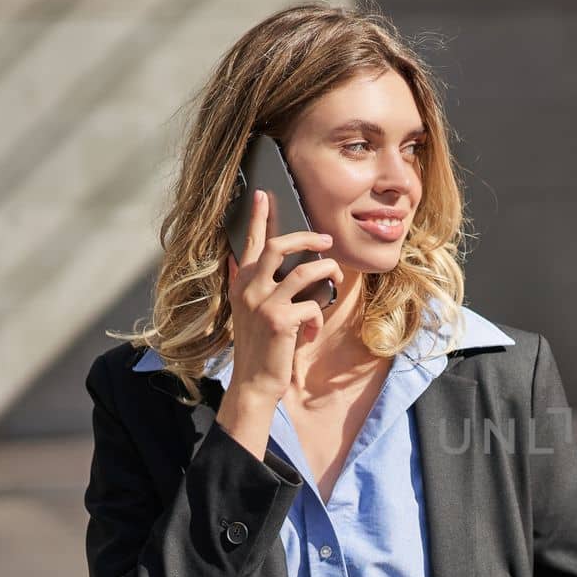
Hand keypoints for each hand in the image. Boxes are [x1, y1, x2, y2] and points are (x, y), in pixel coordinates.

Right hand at [216, 189, 343, 457]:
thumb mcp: (250, 311)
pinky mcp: (281, 321)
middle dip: (306, 238)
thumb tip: (248, 260)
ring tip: (333, 280)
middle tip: (326, 239)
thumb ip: (251, 285)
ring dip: (326, 273)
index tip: (264, 194)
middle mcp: (249, 289)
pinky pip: (313, 306)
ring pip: (304, 273)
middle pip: (279, 247)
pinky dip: (319, 317)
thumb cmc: (260, 345)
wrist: (254, 381)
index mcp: (242, 283)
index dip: (259, 217)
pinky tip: (312, 333)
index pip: (252, 243)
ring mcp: (263, 304)